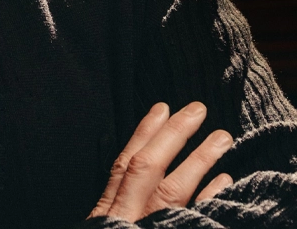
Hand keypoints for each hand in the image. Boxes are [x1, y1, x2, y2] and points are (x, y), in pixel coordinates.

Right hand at [89, 102, 233, 221]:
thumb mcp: (99, 226)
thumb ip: (113, 204)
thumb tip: (128, 172)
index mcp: (108, 208)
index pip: (126, 162)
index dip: (143, 133)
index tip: (162, 108)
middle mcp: (127, 213)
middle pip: (148, 166)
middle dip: (172, 134)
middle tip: (197, 109)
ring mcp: (152, 224)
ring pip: (174, 189)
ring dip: (199, 159)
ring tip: (222, 137)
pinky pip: (193, 217)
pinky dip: (208, 197)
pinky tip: (225, 180)